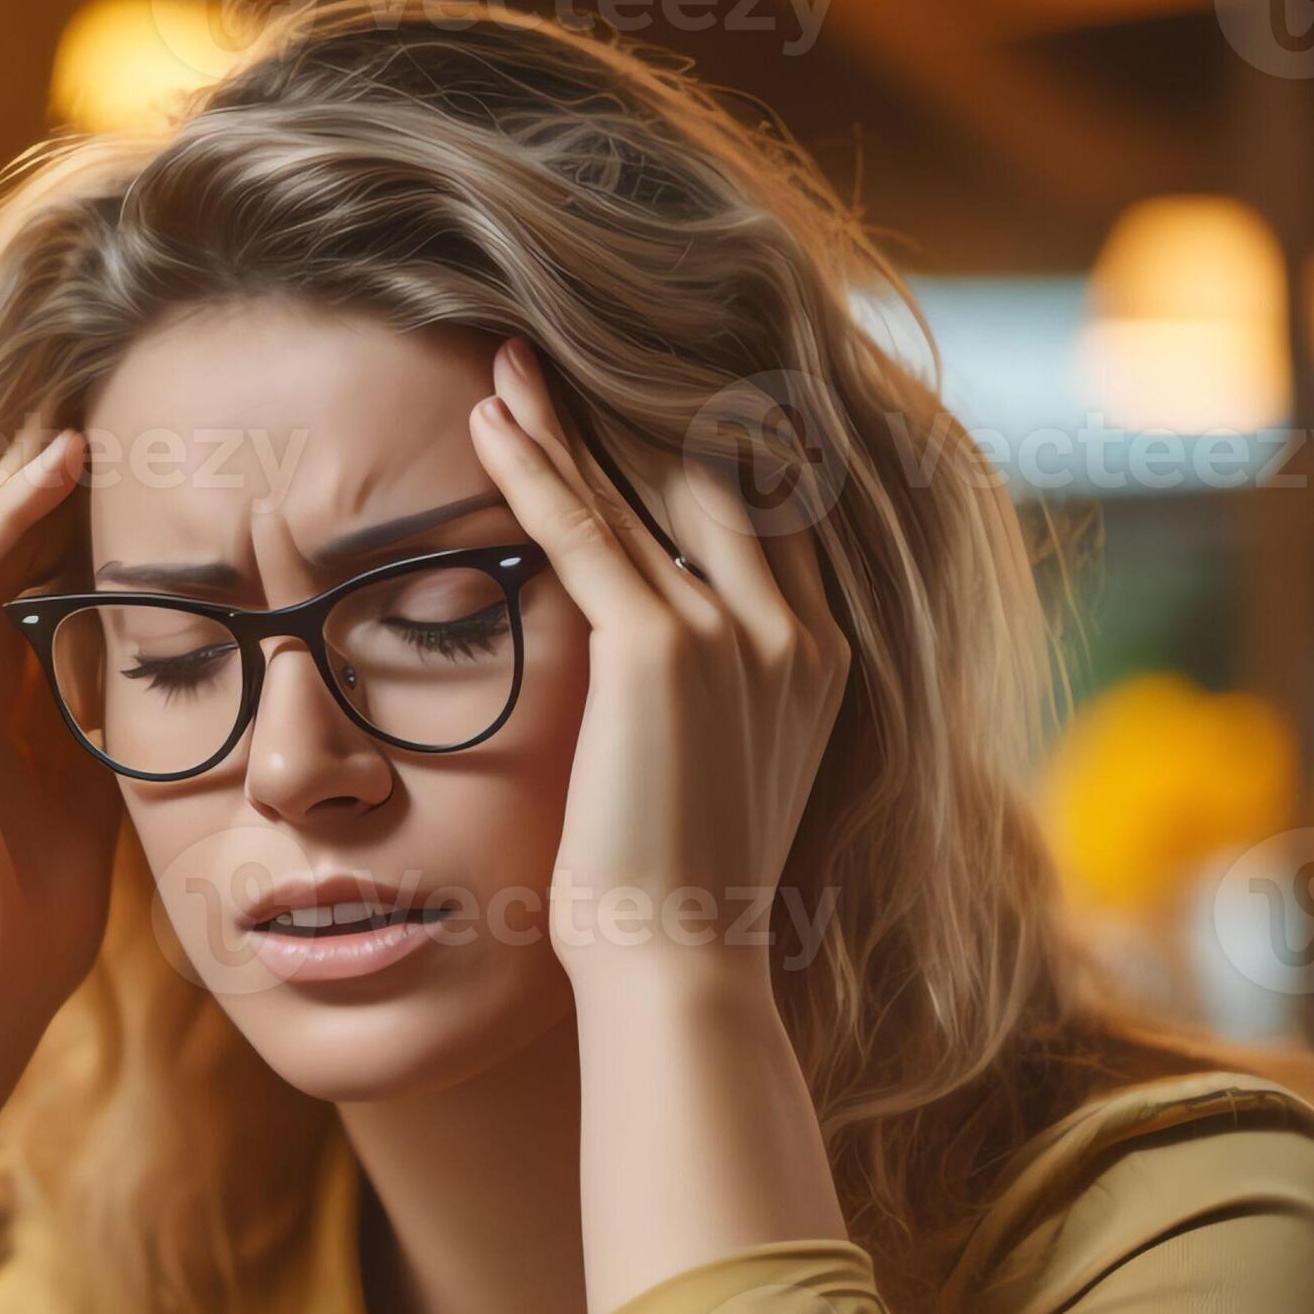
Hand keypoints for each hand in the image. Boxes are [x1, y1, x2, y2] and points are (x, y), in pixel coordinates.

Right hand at [0, 427, 122, 1032]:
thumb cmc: (41, 912)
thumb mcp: (100, 788)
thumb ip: (109, 721)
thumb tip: (180, 664)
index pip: (35, 578)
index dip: (83, 517)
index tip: (151, 458)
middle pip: (1, 547)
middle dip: (52, 476)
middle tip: (116, 398)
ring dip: (28, 471)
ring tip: (86, 403)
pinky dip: (6, 513)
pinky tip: (58, 462)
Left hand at [465, 340, 848, 1006]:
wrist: (683, 964)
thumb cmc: (682, 892)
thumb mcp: (725, 773)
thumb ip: (718, 699)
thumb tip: (663, 671)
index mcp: (821, 657)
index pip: (766, 516)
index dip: (703, 449)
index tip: (642, 401)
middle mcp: (794, 631)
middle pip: (715, 476)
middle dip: (636, 409)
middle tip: (566, 348)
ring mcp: (735, 636)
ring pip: (639, 490)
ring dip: (566, 419)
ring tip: (509, 361)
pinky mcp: (658, 652)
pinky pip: (583, 532)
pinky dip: (533, 467)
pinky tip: (492, 419)